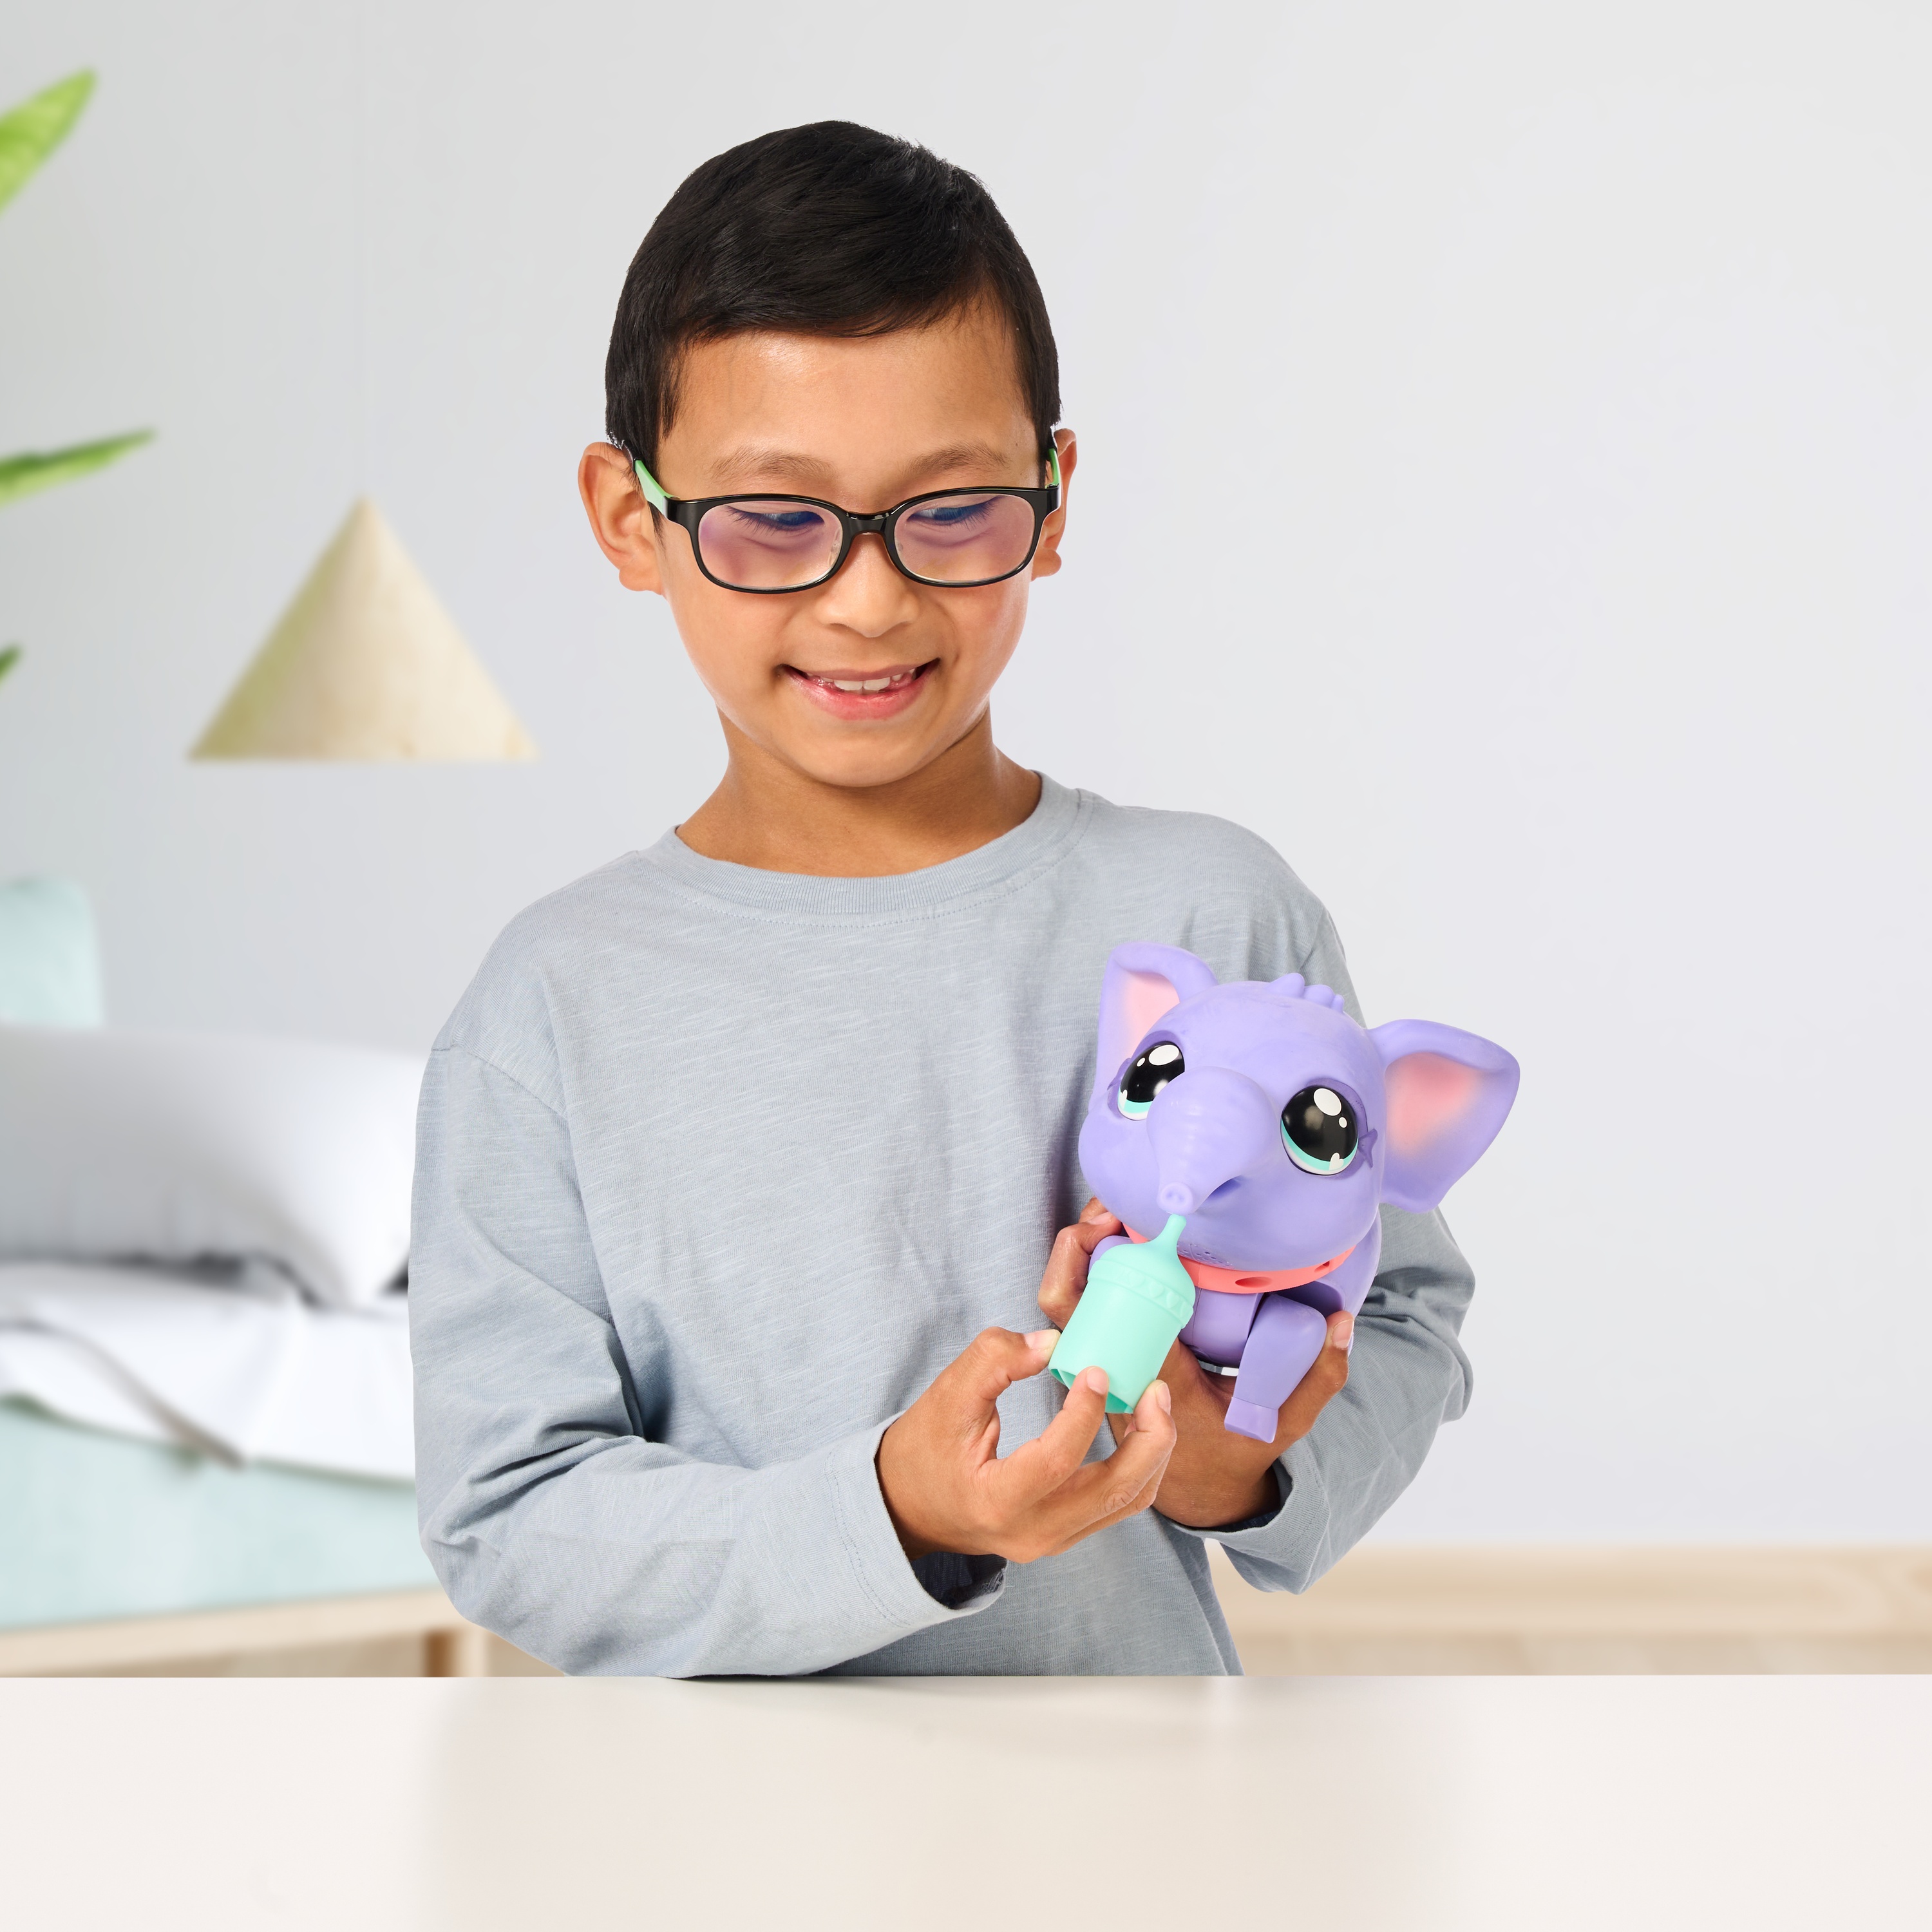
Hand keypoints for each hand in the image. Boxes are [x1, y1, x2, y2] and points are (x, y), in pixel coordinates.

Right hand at [876, 1230, 1176, 1561]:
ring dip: (1152, 1454)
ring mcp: (1052, 1541)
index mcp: (996, 1502)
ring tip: (1156, 1403)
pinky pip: (1116, 1506)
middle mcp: (1032, 1533)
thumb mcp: (946, 1397)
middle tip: (1156, 1390)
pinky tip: (1137, 1426)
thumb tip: (1053, 1341)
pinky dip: (1137, 1467)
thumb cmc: (923, 1450)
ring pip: (1126, 1504)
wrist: (907, 1508)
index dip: (1084, 1413)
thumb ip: (994, 1360)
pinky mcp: (1064, 1536)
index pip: (1056, 1461)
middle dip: (1149, 1440)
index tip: (1096, 1370)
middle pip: (1113, 1493)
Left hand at [1037, 1200, 1353, 1531]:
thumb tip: (1341, 1321)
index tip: (1143, 1230)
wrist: (1196, 1490)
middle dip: (1078, 1246)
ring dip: (1075, 1249)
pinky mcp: (1097, 1353)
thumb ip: (1319, 1378)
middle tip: (1111, 1207)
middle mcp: (1114, 1374)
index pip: (1121, 1322)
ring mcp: (1098, 1365)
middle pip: (1068, 1303)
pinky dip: (1081, 1266)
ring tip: (1108, 1208)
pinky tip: (1107, 1233)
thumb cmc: (1237, 1450)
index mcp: (1156, 1387)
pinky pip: (1074, 1306)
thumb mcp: (1285, 1423)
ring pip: (1062, 1300)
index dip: (1117, 1271)